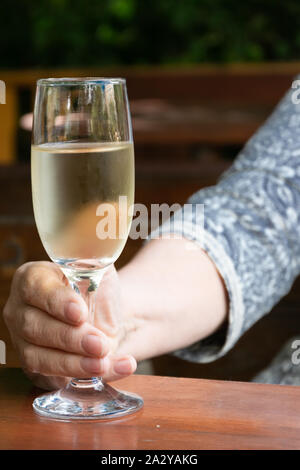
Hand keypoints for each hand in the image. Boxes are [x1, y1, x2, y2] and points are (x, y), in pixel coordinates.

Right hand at [3, 238, 227, 390]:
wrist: (103, 314)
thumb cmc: (97, 286)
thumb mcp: (97, 265)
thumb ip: (96, 251)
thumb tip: (105, 232)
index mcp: (32, 280)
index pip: (36, 289)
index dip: (55, 302)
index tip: (79, 311)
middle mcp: (22, 312)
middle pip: (36, 329)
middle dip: (70, 338)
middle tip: (100, 343)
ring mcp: (27, 344)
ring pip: (42, 360)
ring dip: (76, 364)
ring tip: (106, 362)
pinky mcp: (41, 370)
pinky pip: (58, 381)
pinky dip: (89, 378)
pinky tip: (118, 367)